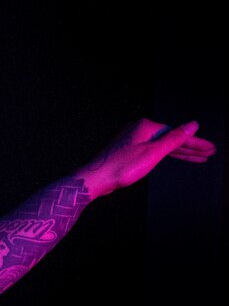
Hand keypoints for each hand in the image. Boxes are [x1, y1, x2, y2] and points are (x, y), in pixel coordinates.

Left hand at [81, 118, 215, 197]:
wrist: (94, 179)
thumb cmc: (121, 168)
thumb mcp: (153, 153)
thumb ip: (175, 139)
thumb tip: (193, 125)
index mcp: (146, 127)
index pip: (178, 134)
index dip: (196, 143)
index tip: (210, 149)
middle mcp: (140, 130)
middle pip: (172, 139)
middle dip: (191, 147)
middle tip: (209, 153)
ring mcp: (134, 140)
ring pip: (163, 146)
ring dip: (181, 152)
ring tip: (198, 158)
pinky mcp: (129, 151)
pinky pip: (154, 151)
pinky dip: (166, 155)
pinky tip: (174, 156)